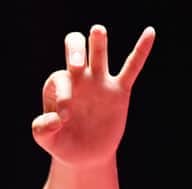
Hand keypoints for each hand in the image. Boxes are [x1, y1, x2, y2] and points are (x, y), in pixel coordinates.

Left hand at [32, 24, 155, 166]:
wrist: (85, 156)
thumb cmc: (62, 143)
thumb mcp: (46, 139)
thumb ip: (41, 129)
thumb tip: (55, 120)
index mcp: (58, 85)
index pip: (61, 78)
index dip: (63, 94)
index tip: (65, 117)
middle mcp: (78, 77)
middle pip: (76, 50)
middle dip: (76, 52)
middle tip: (79, 65)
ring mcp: (100, 82)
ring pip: (100, 54)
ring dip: (98, 42)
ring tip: (97, 30)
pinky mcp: (119, 90)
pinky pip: (132, 67)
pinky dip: (141, 50)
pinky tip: (149, 32)